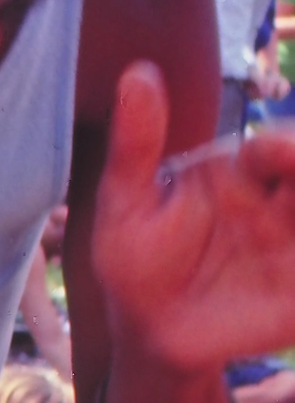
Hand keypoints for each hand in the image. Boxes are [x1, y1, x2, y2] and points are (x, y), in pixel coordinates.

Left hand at [92, 61, 294, 369]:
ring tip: (294, 225)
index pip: (275, 150)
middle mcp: (280, 203)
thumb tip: (137, 72)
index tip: (270, 151)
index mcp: (242, 173)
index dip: (282, 149)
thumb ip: (136, 142)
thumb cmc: (135, 256)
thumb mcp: (125, 200)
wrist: (147, 330)